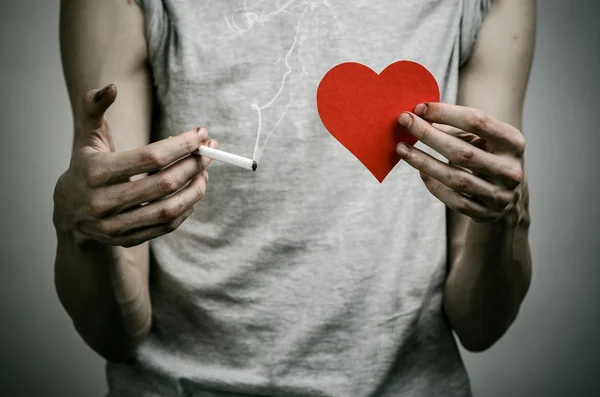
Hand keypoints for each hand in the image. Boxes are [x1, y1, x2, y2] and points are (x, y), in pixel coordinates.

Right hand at [54, 84, 218, 246]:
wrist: (68, 213)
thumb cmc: (86, 166)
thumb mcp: (86, 136)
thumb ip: (94, 107)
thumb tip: (112, 87)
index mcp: (96, 171)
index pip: (150, 157)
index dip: (181, 145)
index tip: (201, 134)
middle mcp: (103, 201)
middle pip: (164, 183)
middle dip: (194, 165)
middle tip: (211, 151)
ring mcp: (115, 224)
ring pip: (169, 209)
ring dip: (196, 190)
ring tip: (205, 173)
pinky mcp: (126, 239)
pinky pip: (166, 226)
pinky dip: (186, 209)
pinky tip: (194, 192)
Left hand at [396, 102, 524, 222]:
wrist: (509, 201)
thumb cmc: (489, 159)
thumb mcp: (485, 140)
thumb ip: (458, 128)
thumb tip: (419, 115)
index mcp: (513, 142)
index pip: (478, 122)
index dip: (446, 113)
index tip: (419, 108)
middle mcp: (510, 169)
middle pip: (462, 152)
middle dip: (428, 135)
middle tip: (404, 122)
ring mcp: (499, 195)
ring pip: (455, 178)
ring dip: (423, 162)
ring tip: (402, 148)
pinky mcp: (485, 214)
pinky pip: (453, 199)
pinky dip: (433, 184)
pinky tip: (419, 170)